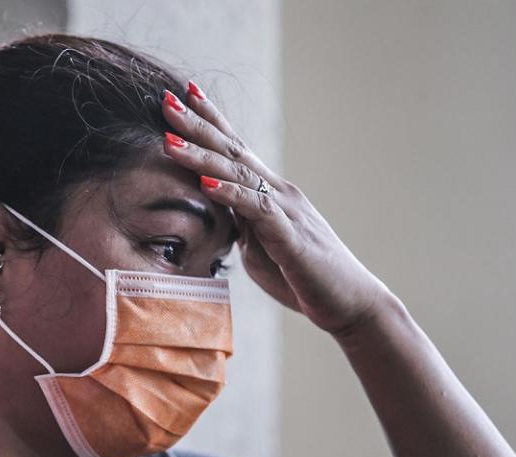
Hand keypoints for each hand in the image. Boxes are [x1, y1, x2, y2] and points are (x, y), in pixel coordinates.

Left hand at [161, 83, 391, 336]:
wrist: (350, 302)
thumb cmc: (303, 277)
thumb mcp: (259, 247)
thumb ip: (239, 224)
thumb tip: (216, 213)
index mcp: (269, 193)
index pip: (235, 149)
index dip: (210, 121)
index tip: (182, 95)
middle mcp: (278, 192)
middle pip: (232, 150)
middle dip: (196, 124)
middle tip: (165, 99)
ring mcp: (286, 209)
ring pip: (239, 173)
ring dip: (201, 155)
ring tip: (169, 139)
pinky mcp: (290, 235)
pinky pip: (257, 209)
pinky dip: (230, 194)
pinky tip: (205, 184)